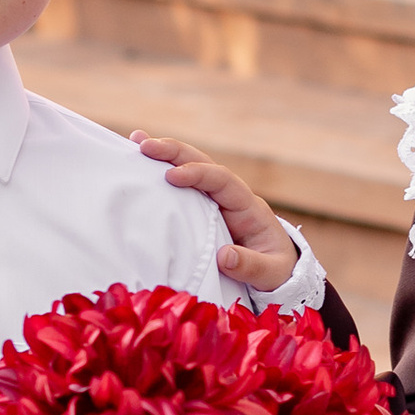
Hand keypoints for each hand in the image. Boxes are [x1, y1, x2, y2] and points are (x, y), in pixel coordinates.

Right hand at [135, 133, 301, 292]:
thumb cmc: (277, 270)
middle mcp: (231, 196)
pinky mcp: (203, 209)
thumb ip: (251, 266)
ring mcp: (216, 200)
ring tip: (134, 141)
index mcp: (248, 207)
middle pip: (203, 164)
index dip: (198, 175)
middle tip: (144, 146)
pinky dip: (163, 172)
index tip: (172, 176)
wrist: (280, 270)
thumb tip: (223, 257)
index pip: (223, 180)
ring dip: (165, 155)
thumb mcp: (271, 273)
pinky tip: (139, 162)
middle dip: (175, 152)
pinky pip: (183, 188)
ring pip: (191, 169)